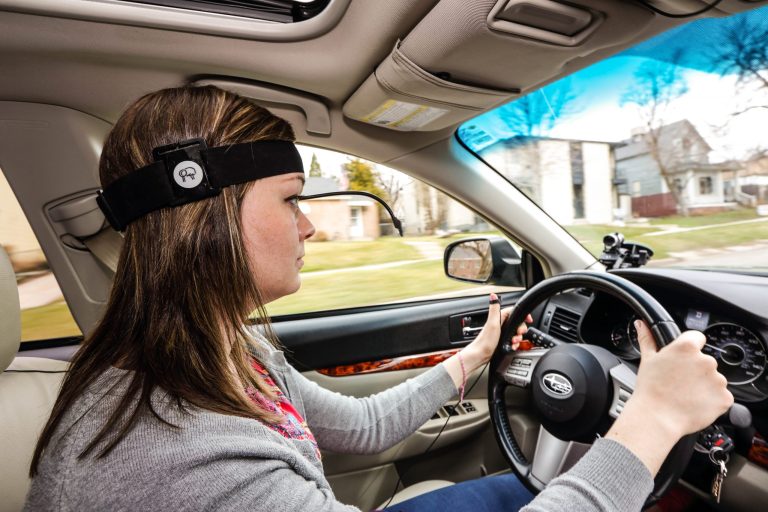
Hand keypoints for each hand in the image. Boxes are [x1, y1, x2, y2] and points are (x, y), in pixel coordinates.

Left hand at [455, 293, 531, 373]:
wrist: (481, 354)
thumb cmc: (485, 340)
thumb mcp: (492, 323)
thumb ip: (494, 309)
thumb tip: (493, 295)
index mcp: (499, 317)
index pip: (514, 312)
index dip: (522, 315)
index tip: (528, 319)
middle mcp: (501, 324)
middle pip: (518, 323)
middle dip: (521, 329)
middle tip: (518, 334)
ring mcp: (502, 333)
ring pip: (516, 333)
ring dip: (518, 338)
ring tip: (513, 342)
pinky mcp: (503, 340)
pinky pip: (513, 340)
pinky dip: (515, 344)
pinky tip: (512, 346)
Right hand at [606, 320, 733, 475]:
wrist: (657, 418)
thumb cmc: (650, 389)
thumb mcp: (647, 360)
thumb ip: (647, 339)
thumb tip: (642, 324)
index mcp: (686, 347)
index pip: (697, 338)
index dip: (689, 348)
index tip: (682, 359)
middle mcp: (706, 360)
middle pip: (705, 360)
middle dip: (696, 370)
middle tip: (680, 382)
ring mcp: (718, 380)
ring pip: (714, 379)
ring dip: (704, 385)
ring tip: (686, 395)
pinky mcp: (725, 398)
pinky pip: (721, 396)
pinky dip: (712, 400)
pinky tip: (695, 403)